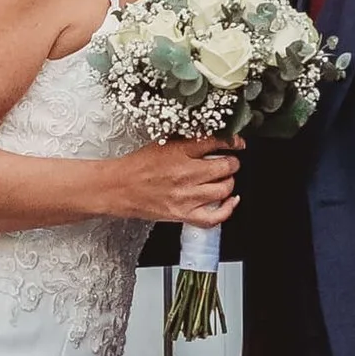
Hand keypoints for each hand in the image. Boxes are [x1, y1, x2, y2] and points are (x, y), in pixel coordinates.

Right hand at [106, 138, 242, 225]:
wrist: (118, 188)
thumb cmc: (136, 166)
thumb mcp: (162, 143)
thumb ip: (187, 141)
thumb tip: (210, 139)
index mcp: (179, 151)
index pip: (216, 142)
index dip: (232, 141)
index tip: (236, 143)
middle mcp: (185, 173)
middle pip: (226, 166)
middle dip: (232, 162)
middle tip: (229, 161)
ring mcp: (186, 196)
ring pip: (224, 188)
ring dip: (229, 182)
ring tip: (224, 178)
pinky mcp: (183, 213)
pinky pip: (215, 216)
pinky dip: (228, 209)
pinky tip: (230, 200)